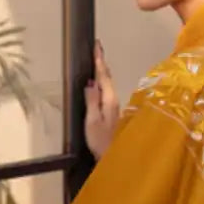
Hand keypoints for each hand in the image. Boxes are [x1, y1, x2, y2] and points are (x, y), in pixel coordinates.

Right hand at [84, 40, 119, 160]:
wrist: (113, 157)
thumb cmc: (101, 141)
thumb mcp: (92, 121)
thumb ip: (91, 101)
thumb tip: (90, 82)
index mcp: (109, 100)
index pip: (103, 75)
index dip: (99, 60)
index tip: (97, 46)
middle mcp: (114, 100)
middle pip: (107, 77)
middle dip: (102, 62)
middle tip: (97, 48)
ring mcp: (114, 107)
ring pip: (108, 84)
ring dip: (102, 72)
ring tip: (97, 60)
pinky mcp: (112, 112)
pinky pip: (106, 91)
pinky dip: (102, 82)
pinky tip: (98, 83)